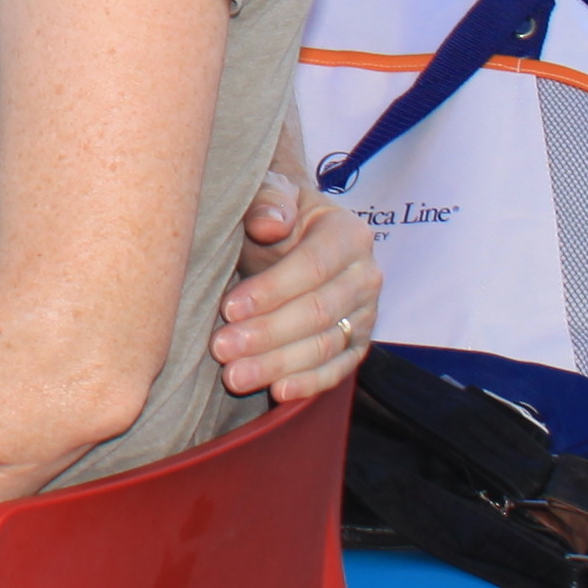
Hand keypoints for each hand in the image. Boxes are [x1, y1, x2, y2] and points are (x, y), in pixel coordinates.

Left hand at [213, 174, 376, 403]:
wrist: (292, 236)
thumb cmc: (276, 215)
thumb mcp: (271, 195)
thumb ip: (269, 202)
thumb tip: (269, 223)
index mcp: (349, 234)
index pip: (313, 267)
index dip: (271, 290)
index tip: (228, 308)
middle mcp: (366, 276)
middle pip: (318, 312)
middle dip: (266, 333)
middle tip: (221, 348)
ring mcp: (365, 314)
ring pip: (324, 346)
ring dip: (278, 364)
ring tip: (233, 375)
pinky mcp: (357, 344)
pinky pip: (337, 369)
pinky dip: (308, 384)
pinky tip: (277, 392)